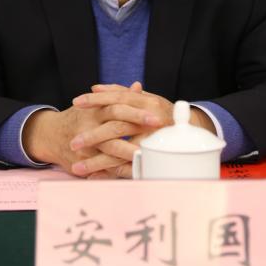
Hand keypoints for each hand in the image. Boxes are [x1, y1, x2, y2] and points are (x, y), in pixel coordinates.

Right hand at [21, 89, 161, 175]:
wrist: (49, 135)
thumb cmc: (78, 117)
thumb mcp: (95, 104)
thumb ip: (118, 96)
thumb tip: (138, 86)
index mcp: (95, 109)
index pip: (118, 106)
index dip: (138, 111)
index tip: (157, 115)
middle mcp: (89, 124)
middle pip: (116, 125)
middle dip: (138, 128)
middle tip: (158, 130)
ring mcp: (84, 144)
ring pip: (109, 148)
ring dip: (129, 152)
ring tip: (147, 155)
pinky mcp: (80, 160)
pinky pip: (101, 166)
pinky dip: (117, 169)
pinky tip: (132, 171)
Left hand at [71, 83, 216, 178]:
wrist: (193, 130)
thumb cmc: (163, 113)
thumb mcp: (146, 99)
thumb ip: (122, 93)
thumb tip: (96, 88)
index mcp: (147, 103)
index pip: (117, 99)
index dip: (96, 101)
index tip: (76, 103)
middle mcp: (150, 120)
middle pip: (116, 127)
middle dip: (92, 136)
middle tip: (73, 143)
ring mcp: (153, 141)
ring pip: (120, 152)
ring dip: (97, 161)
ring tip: (76, 168)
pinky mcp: (153, 160)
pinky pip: (129, 169)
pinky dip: (110, 175)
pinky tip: (94, 178)